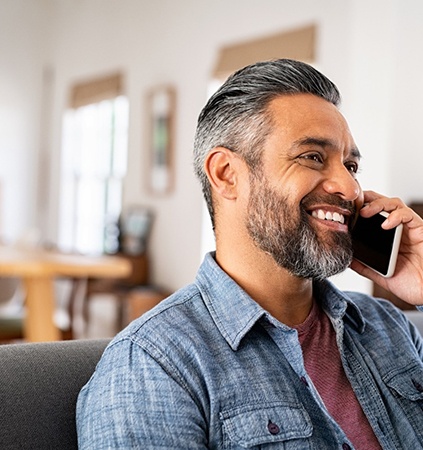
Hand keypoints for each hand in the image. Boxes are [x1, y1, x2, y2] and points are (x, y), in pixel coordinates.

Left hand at [350, 190, 422, 305]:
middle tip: (352, 204)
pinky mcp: (420, 230)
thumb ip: (363, 265)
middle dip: (365, 199)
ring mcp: (408, 228)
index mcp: (384, 236)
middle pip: (380, 202)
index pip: (370, 213)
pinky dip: (396, 216)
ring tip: (364, 212)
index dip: (357, 207)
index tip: (343, 209)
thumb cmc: (407, 282)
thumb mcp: (378, 273)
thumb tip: (345, 258)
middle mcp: (396, 228)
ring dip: (377, 204)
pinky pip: (408, 216)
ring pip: (393, 204)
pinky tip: (386, 224)